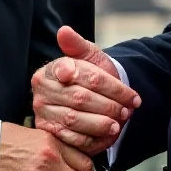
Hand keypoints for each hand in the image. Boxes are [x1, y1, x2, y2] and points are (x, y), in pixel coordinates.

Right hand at [31, 26, 140, 155]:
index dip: (108, 85)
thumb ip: (77, 44)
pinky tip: (108, 136)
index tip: (129, 93)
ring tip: (120, 123)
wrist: (88, 96)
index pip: (84, 75)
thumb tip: (64, 31)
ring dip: (102, 123)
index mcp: (50, 70)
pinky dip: (93, 139)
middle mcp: (42, 92)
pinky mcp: (50, 133)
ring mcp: (44, 113)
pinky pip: (73, 139)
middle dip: (109, 105)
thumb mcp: (87, 55)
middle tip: (128, 109)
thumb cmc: (87, 74)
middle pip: (81, 98)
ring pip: (76, 119)